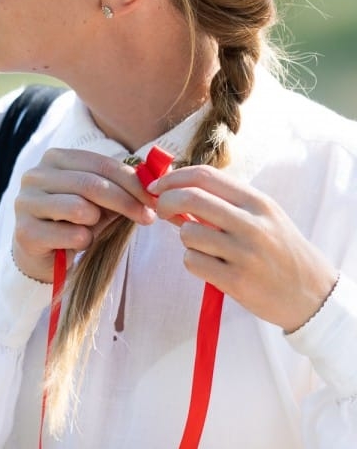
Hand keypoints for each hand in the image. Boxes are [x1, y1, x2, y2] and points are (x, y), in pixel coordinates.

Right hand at [12, 148, 157, 282]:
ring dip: (97, 223)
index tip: (155, 198)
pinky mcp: (25, 231)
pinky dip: (83, 242)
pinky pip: (72, 235)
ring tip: (91, 229)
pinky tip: (76, 243)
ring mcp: (25, 203)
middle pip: (92, 184)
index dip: (133, 182)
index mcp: (54, 158)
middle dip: (127, 202)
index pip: (101, 164)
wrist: (42, 253)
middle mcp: (35, 175)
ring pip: (80, 208)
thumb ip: (120, 185)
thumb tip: (157, 176)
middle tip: (148, 217)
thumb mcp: (99, 199)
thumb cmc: (74, 220)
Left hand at [148, 166, 337, 331]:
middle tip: (162, 210)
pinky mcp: (237, 281)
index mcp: (258, 202)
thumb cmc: (280, 249)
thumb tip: (173, 189)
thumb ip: (225, 201)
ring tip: (204, 247)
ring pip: (188, 233)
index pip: (204, 176)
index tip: (158, 186)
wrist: (312, 293)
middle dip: (166, 202)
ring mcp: (245, 253)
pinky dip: (193, 262)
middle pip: (190, 198)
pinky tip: (212, 267)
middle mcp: (252, 224)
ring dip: (185, 239)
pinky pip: (192, 262)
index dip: (173, 178)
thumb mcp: (263, 216)